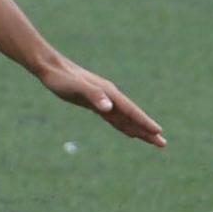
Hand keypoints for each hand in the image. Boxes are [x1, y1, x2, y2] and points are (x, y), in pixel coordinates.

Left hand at [39, 55, 165, 146]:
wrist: (49, 67)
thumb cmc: (61, 78)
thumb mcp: (75, 87)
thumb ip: (93, 95)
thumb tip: (109, 108)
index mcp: (108, 92)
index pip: (130, 110)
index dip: (143, 122)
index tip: (158, 132)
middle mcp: (109, 96)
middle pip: (132, 116)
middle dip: (147, 129)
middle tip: (163, 143)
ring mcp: (102, 99)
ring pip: (124, 118)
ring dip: (138, 129)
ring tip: (152, 140)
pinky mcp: (94, 103)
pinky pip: (113, 117)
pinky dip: (123, 125)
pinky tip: (129, 132)